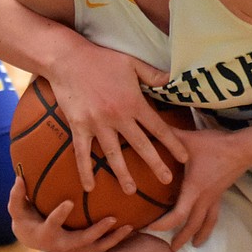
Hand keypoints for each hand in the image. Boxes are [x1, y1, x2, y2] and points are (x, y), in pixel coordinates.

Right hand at [8, 177, 133, 251]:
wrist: (32, 239)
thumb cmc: (25, 219)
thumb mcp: (16, 209)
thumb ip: (16, 195)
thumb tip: (19, 177)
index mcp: (45, 233)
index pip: (52, 224)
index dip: (59, 215)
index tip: (68, 202)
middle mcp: (62, 244)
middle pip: (82, 241)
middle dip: (98, 231)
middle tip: (112, 219)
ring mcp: (75, 249)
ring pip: (97, 248)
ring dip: (114, 239)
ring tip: (130, 227)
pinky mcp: (84, 249)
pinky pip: (103, 246)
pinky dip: (117, 239)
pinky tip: (134, 228)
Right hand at [49, 45, 187, 193]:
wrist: (68, 59)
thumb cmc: (101, 59)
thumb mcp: (132, 62)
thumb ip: (153, 74)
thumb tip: (172, 80)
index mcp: (133, 102)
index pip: (158, 127)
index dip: (172, 143)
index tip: (184, 158)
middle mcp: (118, 117)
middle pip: (140, 145)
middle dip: (155, 164)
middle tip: (167, 180)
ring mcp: (97, 124)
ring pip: (113, 154)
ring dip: (123, 174)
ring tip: (131, 192)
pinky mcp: (78, 127)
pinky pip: (82, 153)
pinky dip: (85, 171)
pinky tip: (89, 187)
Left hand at [147, 127, 246, 250]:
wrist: (241, 148)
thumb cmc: (214, 145)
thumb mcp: (188, 139)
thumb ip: (168, 134)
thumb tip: (149, 128)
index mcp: (194, 189)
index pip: (178, 215)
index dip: (163, 225)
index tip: (150, 228)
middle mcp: (204, 198)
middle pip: (191, 225)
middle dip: (180, 238)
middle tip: (170, 249)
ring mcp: (214, 198)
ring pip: (205, 223)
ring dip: (197, 236)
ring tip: (193, 246)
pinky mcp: (220, 194)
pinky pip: (214, 215)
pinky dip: (209, 225)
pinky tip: (206, 228)